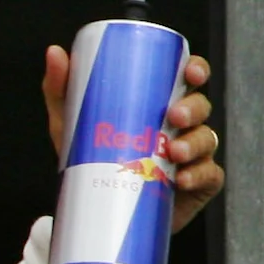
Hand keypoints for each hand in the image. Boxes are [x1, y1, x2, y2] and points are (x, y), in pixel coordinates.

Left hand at [43, 44, 221, 232]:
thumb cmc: (90, 159)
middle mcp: (181, 127)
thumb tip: (55, 52)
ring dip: (195, 143)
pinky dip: (199, 175)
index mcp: (160, 105)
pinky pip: (208, 176)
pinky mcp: (195, 185)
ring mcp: (192, 155)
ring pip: (207, 140)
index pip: (189, 80)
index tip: (190, 71)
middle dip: (193, 108)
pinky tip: (182, 179)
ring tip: (174, 152)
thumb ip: (62, 89)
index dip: (197, 70)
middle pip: (201, 107)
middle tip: (174, 116)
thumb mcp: (72, 123)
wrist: (93, 211)